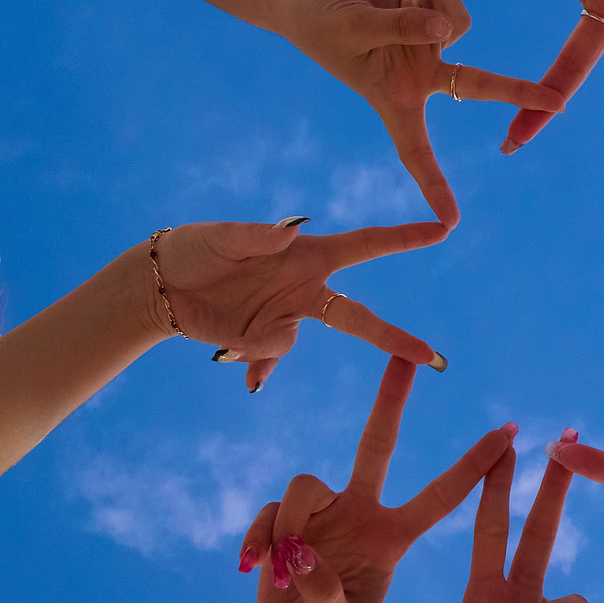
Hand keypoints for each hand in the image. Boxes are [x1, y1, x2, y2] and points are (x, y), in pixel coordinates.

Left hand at [152, 216, 448, 393]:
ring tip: (223, 332)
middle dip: (395, 337)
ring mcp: (285, 317)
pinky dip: (257, 365)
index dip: (404, 237)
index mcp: (307, 255)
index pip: (366, 246)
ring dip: (262, 343)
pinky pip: (270, 358)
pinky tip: (242, 373)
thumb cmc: (195, 248)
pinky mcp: (262, 340)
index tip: (441, 229)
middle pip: (359, 317)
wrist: (162, 285)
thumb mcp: (222, 237)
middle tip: (432, 357)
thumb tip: (291, 229)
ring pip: (293, 342)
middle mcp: (304, 288)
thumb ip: (258, 235)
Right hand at [229, 359, 517, 602]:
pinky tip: (253, 568)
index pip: (440, 497)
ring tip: (280, 575)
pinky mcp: (283, 519)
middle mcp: (360, 513)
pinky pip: (268, 512)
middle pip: (377, 443)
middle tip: (407, 357)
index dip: (473, 467)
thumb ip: (323, 593)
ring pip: (303, 485)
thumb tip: (300, 553)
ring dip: (287, 527)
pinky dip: (258, 539)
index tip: (507, 434)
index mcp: (392, 538)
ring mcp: (321, 513)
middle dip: (391, 399)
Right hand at [270, 0, 564, 225]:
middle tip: (559, 102)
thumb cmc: (314, 19)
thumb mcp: (354, 27)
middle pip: (478, 85)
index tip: (451, 223)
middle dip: (517, 90)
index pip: (416, 151)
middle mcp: (417, 75)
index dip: (434, 186)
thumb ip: (404, 27)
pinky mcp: (425, 9)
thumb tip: (452, 28)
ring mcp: (424, 41)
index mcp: (393, 97)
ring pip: (459, 17)